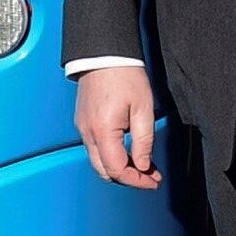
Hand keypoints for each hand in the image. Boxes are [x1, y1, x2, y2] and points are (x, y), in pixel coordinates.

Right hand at [72, 64, 161, 190]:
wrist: (104, 53)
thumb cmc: (125, 76)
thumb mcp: (143, 109)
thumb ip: (143, 142)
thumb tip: (143, 166)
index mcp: (102, 131)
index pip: (117, 170)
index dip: (136, 180)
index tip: (153, 181)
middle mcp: (88, 133)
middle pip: (104, 171)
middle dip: (128, 179)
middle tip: (150, 177)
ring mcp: (83, 127)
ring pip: (98, 161)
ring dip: (119, 168)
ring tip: (143, 166)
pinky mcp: (83, 122)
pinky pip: (95, 148)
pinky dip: (111, 156)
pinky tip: (127, 152)